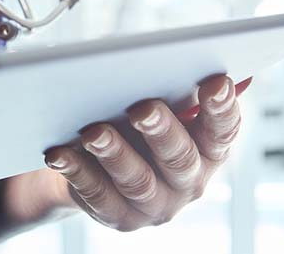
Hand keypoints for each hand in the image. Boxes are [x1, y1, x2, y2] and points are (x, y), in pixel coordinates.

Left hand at [43, 75, 249, 230]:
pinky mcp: (120, 218)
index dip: (223, 108)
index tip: (216, 81)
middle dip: (162, 130)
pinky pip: (98, 195)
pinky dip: (77, 172)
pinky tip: (60, 154)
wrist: (95, 168)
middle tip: (143, 108)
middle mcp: (189, 182)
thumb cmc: (130, 122)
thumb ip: (172, 85)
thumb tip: (181, 65)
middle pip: (180, 158)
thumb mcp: (155, 102)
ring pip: (137, 181)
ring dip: (114, 154)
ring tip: (93, 133)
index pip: (223, 130)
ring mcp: (156, 205)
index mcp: (207, 149)